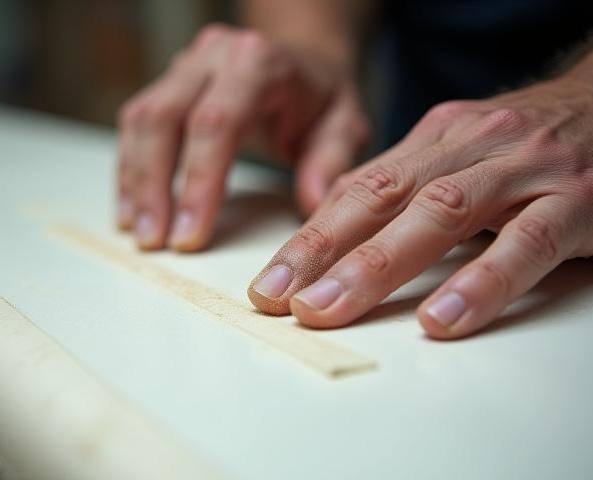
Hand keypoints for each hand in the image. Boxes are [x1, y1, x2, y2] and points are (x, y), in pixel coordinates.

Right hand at [117, 24, 368, 250]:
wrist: (306, 63)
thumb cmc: (324, 100)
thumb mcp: (345, 126)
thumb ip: (331, 162)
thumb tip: (312, 207)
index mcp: (259, 62)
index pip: (216, 124)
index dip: (198, 183)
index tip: (189, 236)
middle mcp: (214, 55)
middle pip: (164, 119)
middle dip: (153, 187)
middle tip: (155, 242)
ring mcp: (187, 65)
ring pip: (141, 120)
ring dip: (135, 181)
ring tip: (141, 233)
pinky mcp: (170, 83)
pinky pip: (137, 124)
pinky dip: (131, 169)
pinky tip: (134, 208)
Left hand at [248, 72, 592, 338]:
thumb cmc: (529, 145)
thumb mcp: (459, 154)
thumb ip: (404, 186)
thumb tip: (336, 220)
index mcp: (437, 138)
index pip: (360, 187)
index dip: (311, 236)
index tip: (271, 281)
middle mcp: (471, 146)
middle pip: (383, 197)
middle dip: (322, 251)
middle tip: (280, 300)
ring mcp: (524, 170)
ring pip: (440, 214)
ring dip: (377, 266)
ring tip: (330, 309)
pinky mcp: (579, 200)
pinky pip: (527, 244)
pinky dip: (482, 282)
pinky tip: (442, 318)